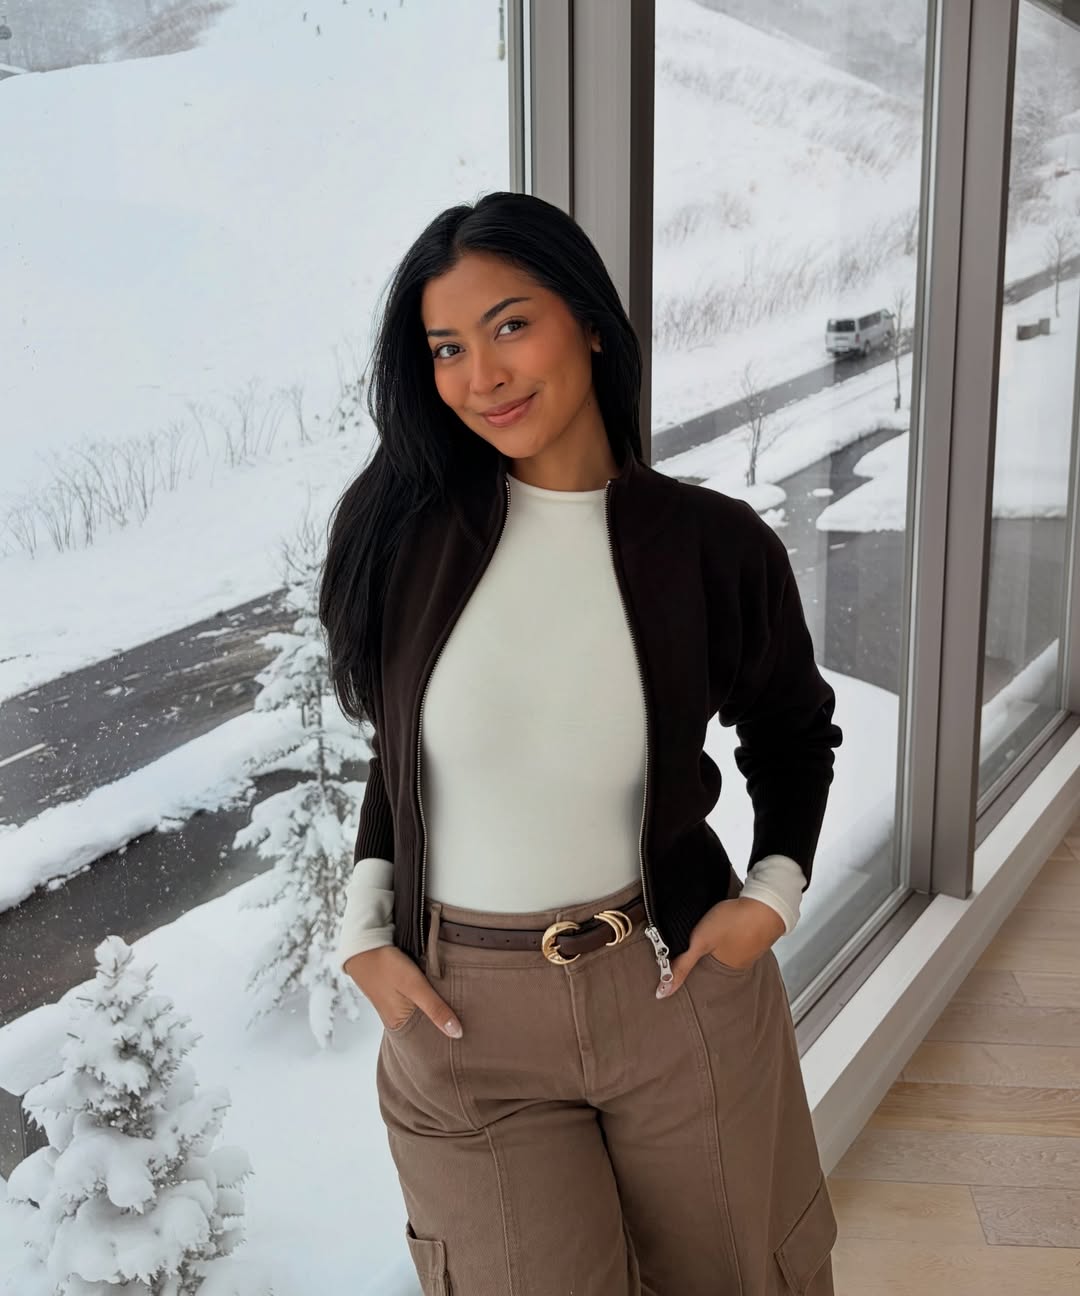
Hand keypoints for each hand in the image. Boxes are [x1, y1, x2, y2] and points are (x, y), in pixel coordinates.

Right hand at [344, 945, 462, 1036]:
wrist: (364, 945)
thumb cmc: (387, 966)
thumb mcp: (414, 986)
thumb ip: (435, 1008)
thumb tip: (457, 1033)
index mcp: (399, 1025)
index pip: (429, 1038)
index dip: (447, 1038)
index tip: (470, 1037)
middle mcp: (397, 1020)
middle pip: (427, 1026)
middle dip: (445, 1024)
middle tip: (472, 1024)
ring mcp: (397, 1006)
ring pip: (424, 1013)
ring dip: (438, 1010)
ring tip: (464, 1011)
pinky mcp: (398, 993)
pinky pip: (418, 1002)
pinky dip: (430, 1000)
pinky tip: (443, 996)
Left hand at [655, 898, 784, 998]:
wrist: (765, 902)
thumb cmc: (734, 921)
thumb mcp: (701, 942)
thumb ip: (682, 965)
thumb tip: (662, 992)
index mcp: (726, 969)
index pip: (702, 976)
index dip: (690, 969)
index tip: (679, 962)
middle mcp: (739, 964)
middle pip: (714, 963)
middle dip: (703, 956)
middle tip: (692, 943)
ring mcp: (749, 949)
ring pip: (726, 950)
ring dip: (717, 944)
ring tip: (707, 935)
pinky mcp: (753, 934)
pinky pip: (736, 939)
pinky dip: (728, 935)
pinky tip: (724, 927)